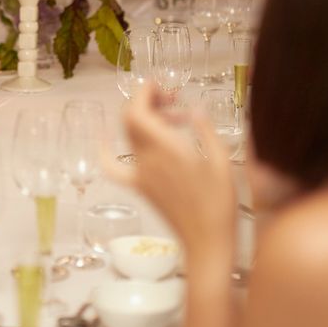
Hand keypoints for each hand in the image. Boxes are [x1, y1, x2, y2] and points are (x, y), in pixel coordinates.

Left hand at [106, 85, 237, 253]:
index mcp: (168, 149)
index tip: (160, 85)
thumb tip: (195, 108)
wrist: (206, 242)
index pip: (139, 111)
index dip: (144, 92)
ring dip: (145, 120)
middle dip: (148, 101)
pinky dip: (105, 151)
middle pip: (132, 119)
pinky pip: (112, 167)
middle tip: (174, 101)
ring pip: (129, 135)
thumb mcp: (222, 161)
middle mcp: (148, 159)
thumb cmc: (220, 204)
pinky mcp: (139, 187)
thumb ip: (206, 130)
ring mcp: (140, 174)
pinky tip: (105, 140)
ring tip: (174, 119)